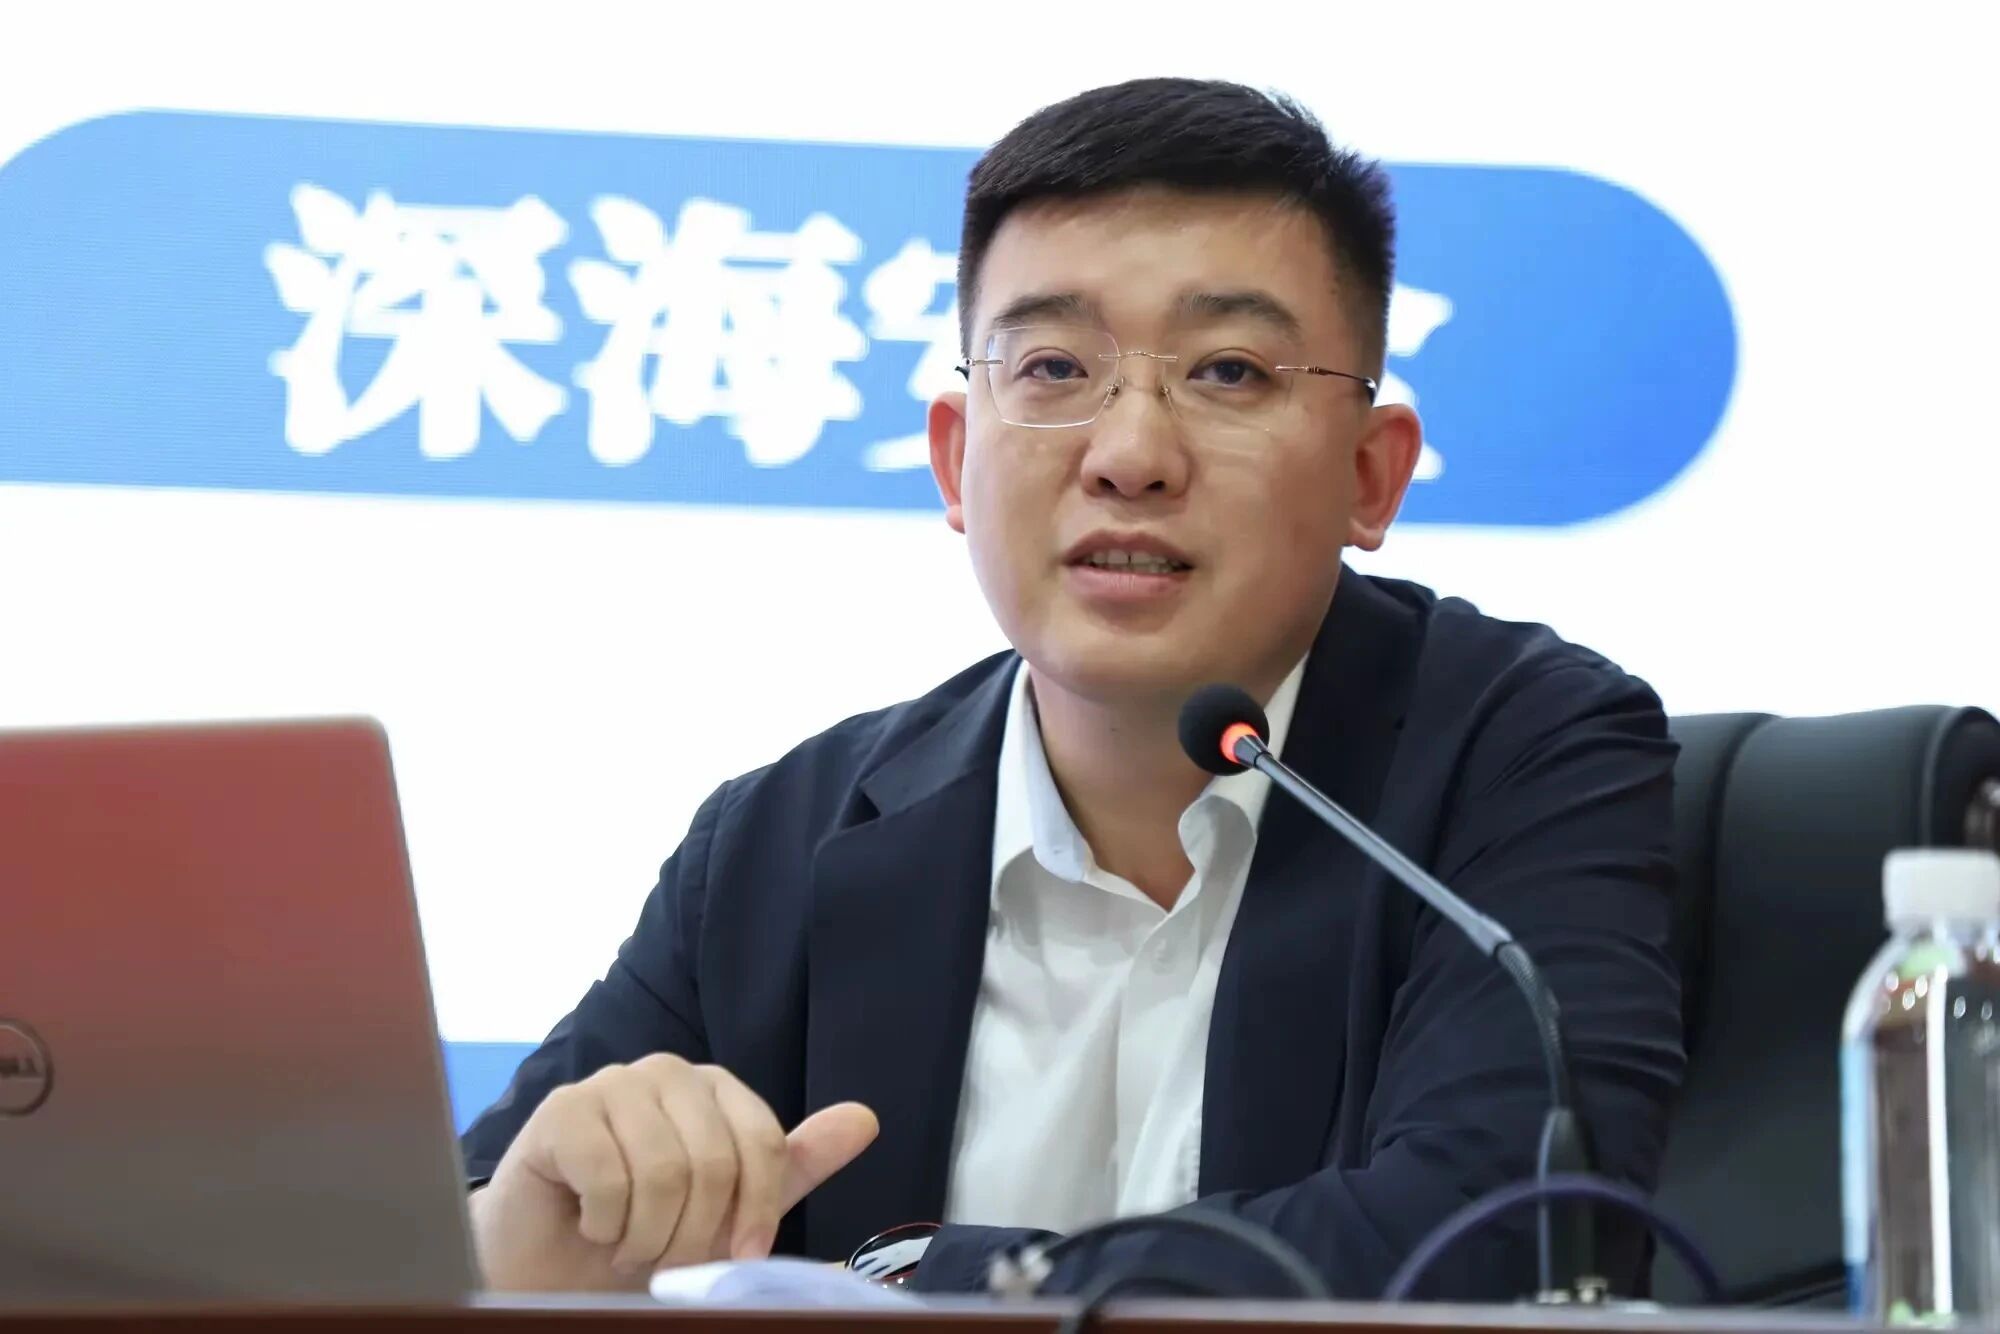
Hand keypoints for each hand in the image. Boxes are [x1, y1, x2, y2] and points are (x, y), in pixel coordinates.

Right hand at [469, 1053, 877, 1291]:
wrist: (544, 1261)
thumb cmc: (639, 1230)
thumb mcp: (729, 1209)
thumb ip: (793, 1165)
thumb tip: (866, 1118)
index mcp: (715, 1089)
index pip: (765, 1144)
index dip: (758, 1213)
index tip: (742, 1257)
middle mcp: (667, 1071)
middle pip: (715, 1162)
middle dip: (693, 1235)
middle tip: (663, 1257)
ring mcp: (612, 1082)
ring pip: (663, 1173)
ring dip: (647, 1237)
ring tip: (627, 1244)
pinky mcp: (563, 1108)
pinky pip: (608, 1178)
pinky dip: (603, 1224)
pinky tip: (590, 1224)